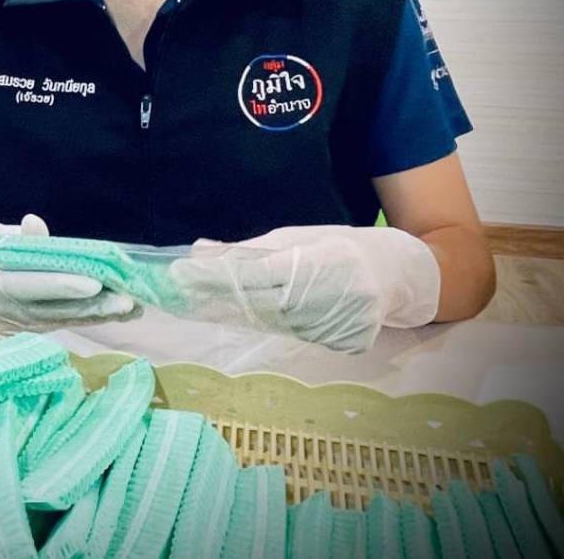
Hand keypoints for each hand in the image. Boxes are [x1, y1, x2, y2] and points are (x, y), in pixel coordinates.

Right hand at [0, 213, 139, 329]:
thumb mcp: (4, 235)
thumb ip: (24, 236)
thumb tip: (34, 223)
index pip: (29, 285)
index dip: (61, 285)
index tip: (95, 283)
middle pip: (51, 310)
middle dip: (91, 307)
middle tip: (126, 301)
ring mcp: (14, 326)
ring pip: (62, 321)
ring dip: (98, 315)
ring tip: (131, 307)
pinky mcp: (28, 331)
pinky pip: (63, 324)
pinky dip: (90, 318)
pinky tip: (119, 313)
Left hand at [168, 225, 440, 352]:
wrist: (403, 273)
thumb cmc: (344, 246)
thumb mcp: (299, 237)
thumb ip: (249, 250)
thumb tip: (198, 251)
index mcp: (317, 259)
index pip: (254, 273)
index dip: (215, 276)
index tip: (178, 274)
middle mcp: (328, 294)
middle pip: (258, 303)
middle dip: (215, 299)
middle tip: (179, 293)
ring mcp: (339, 323)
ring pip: (274, 323)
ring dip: (240, 314)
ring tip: (209, 304)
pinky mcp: (347, 343)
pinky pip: (298, 336)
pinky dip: (277, 326)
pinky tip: (268, 316)